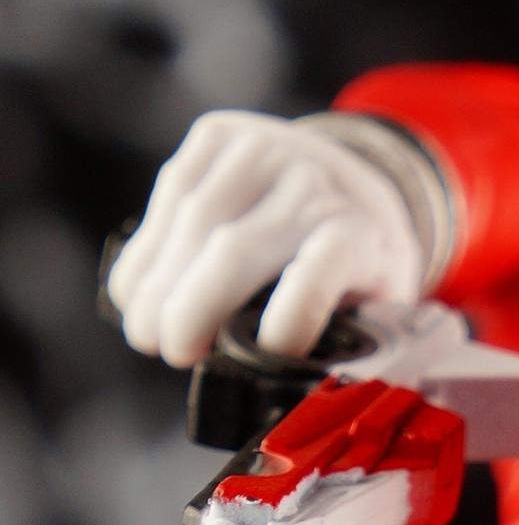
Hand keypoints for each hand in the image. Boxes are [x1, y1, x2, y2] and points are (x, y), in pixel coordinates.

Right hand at [106, 111, 425, 367]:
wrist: (355, 177)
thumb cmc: (358, 264)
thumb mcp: (374, 309)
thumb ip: (339, 343)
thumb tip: (281, 390)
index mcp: (360, 233)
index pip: (323, 270)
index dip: (290, 318)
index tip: (261, 355)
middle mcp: (312, 183)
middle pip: (235, 249)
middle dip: (192, 308)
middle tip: (172, 353)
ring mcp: (263, 149)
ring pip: (192, 221)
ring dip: (157, 284)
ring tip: (144, 333)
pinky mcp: (218, 134)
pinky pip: (169, 193)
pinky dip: (148, 251)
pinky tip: (138, 291)